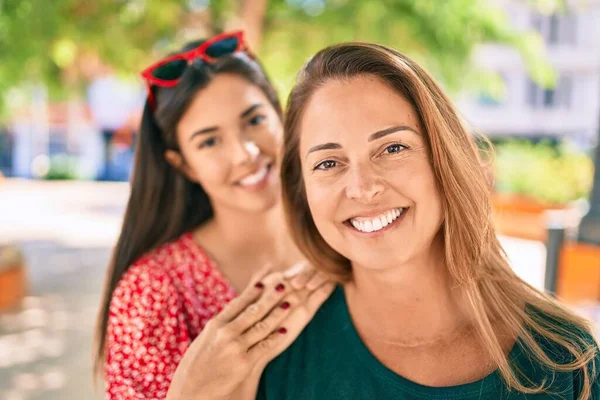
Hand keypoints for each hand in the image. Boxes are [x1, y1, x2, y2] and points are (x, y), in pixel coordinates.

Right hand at [166, 263, 333, 399]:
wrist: (190, 394)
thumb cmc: (195, 368)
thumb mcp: (204, 341)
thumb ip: (219, 326)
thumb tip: (232, 314)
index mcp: (214, 325)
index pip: (238, 302)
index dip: (254, 290)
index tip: (266, 280)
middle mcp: (225, 333)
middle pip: (254, 310)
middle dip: (271, 296)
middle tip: (284, 284)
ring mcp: (235, 347)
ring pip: (262, 325)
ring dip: (278, 313)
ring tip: (290, 302)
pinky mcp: (244, 364)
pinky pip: (265, 346)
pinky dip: (276, 336)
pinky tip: (286, 329)